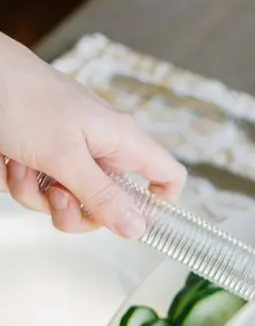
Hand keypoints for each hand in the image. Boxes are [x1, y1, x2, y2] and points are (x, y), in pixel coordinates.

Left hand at [0, 34, 184, 236]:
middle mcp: (102, 149)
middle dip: (78, 211)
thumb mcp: (64, 157)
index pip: (168, 176)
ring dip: (39, 196)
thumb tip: (137, 228)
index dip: (162, 203)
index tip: (135, 222)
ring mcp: (72, 155)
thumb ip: (102, 197)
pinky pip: (41, 191)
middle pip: (111, 205)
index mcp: (122, 141)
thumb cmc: (21, 97)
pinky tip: (9, 161)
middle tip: (57, 196)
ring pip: (71, 202)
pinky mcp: (44, 158)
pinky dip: (21, 183)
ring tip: (22, 166)